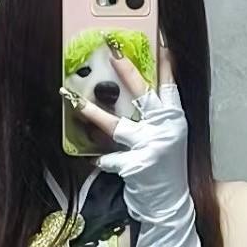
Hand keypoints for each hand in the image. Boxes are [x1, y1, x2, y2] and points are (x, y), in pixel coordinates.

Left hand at [60, 40, 189, 223]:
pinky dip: (101, 158)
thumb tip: (131, 95)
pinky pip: (109, 156)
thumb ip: (154, 118)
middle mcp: (165, 129)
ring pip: (116, 125)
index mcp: (175, 120)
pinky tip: (95, 160)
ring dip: (92, 112)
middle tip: (112, 50)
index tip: (159, 41)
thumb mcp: (167, 139)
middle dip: (126, 70)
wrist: (170, 205)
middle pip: (143, 93)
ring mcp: (150, 146)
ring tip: (72, 98)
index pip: (170, 86)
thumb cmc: (166, 169)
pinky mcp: (136, 165)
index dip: (166, 64)